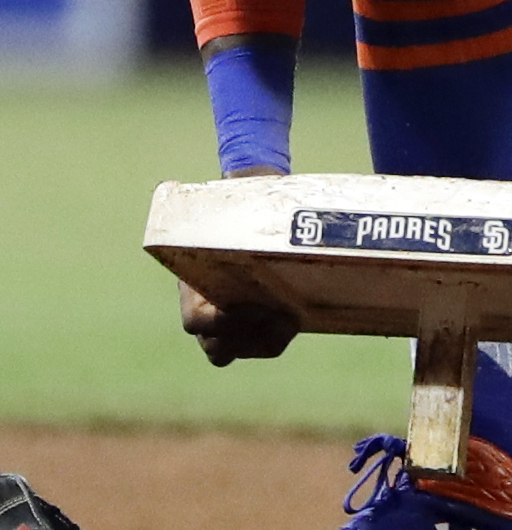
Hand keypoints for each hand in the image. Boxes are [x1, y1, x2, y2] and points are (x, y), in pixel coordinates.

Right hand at [181, 161, 295, 363]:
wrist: (257, 205)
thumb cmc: (237, 203)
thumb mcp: (226, 205)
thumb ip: (231, 207)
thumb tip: (223, 180)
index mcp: (193, 290)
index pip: (194, 324)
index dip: (213, 324)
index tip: (235, 307)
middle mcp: (211, 312)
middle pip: (219, 349)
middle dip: (244, 338)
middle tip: (273, 314)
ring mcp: (238, 320)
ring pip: (247, 348)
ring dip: (268, 338)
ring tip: (289, 316)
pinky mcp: (265, 320)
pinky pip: (271, 341)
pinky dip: (282, 332)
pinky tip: (300, 311)